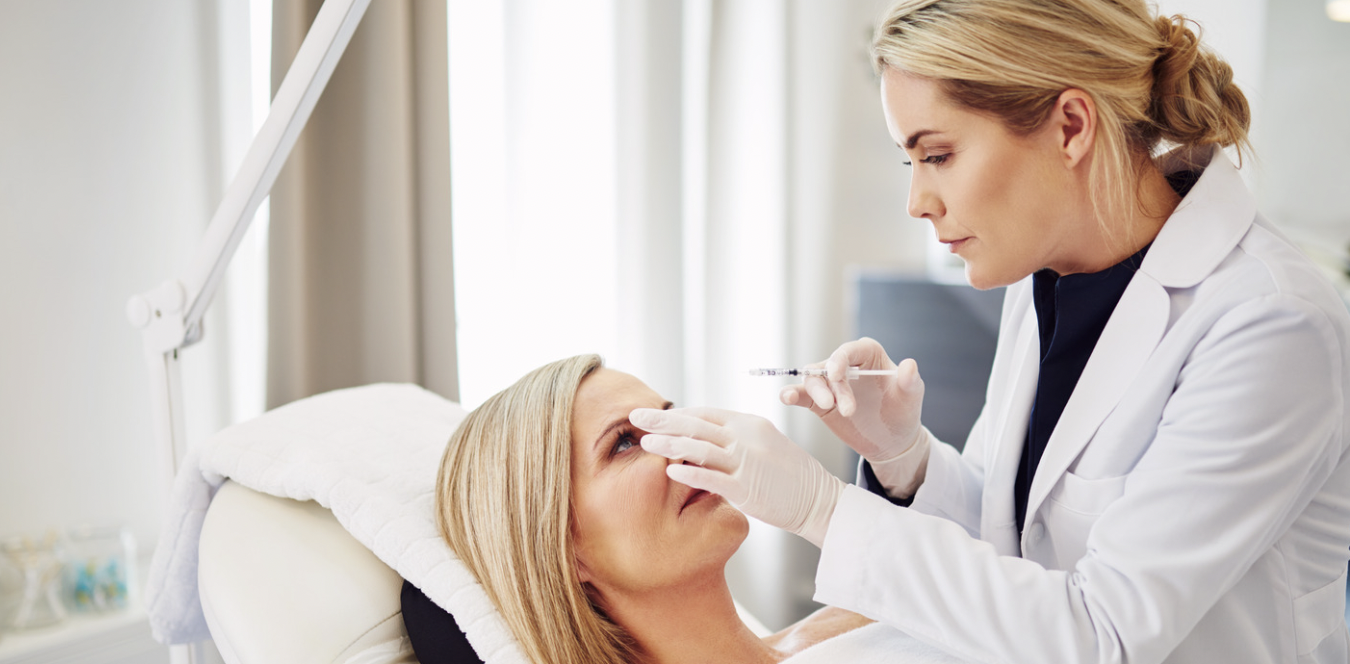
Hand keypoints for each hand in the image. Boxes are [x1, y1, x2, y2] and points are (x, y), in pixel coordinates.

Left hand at [630, 407, 843, 546]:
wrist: (819, 499)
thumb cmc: (790, 474)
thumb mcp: (765, 443)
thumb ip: (736, 438)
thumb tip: (703, 436)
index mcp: (750, 423)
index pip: (705, 413)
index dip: (677, 414)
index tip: (655, 416)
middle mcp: (746, 438)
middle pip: (696, 425)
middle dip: (662, 421)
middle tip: (635, 417)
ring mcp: (747, 463)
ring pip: (699, 448)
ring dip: (669, 444)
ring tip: (644, 443)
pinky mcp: (747, 489)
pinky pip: (712, 479)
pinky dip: (689, 473)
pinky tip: (670, 471)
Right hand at [780, 338, 925, 463]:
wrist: (891, 441)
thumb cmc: (903, 412)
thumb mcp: (911, 397)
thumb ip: (910, 381)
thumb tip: (910, 364)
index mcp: (868, 355)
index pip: (850, 350)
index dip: (840, 359)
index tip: (836, 375)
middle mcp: (846, 365)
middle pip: (829, 366)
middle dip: (834, 386)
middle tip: (848, 411)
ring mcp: (831, 384)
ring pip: (813, 379)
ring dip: (815, 391)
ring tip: (825, 407)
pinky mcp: (819, 402)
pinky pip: (802, 394)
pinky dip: (792, 394)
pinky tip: (786, 397)